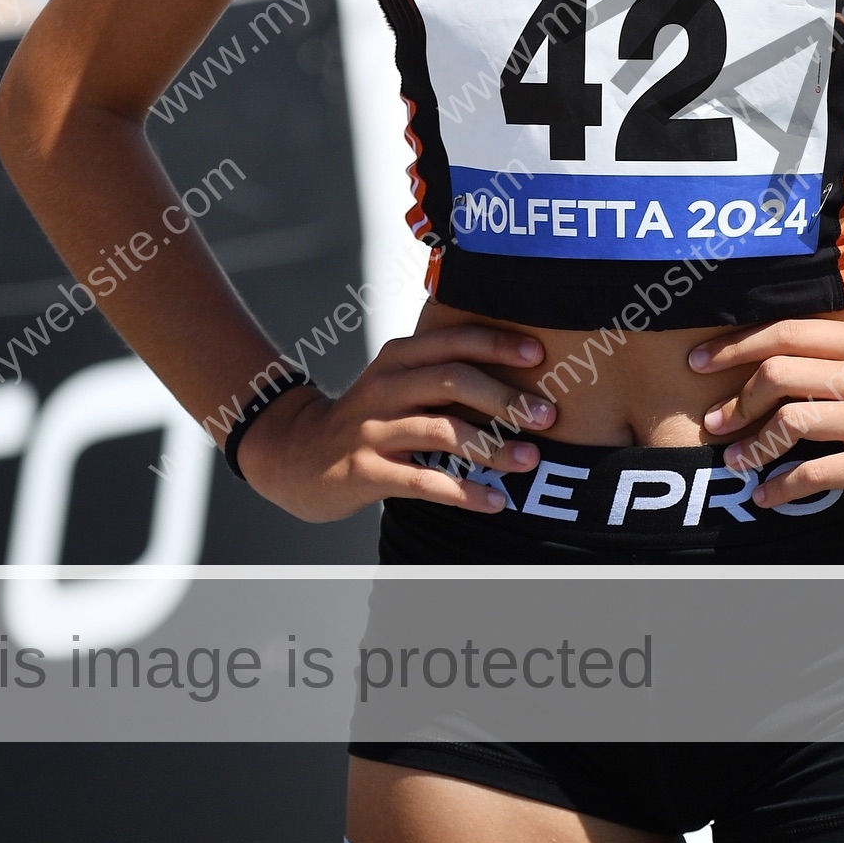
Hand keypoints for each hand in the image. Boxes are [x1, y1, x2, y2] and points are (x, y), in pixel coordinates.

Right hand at [234, 325, 556, 520]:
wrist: (296, 455)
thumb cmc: (365, 419)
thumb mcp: (396, 382)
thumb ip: (442, 372)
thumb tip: (520, 377)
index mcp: (398, 357)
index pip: (453, 340)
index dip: (497, 345)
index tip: (539, 356)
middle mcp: (385, 386)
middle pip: (452, 380)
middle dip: (505, 398)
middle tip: (547, 416)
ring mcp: (373, 429)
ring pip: (442, 430)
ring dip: (493, 446)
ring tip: (530, 460)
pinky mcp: (366, 471)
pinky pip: (424, 481)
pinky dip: (464, 492)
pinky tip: (494, 502)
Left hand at [689, 316, 843, 509]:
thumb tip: (841, 334)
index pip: (788, 331)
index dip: (737, 344)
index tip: (704, 360)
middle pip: (779, 371)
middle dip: (736, 398)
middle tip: (714, 420)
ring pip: (792, 421)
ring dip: (753, 445)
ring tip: (735, 462)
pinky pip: (819, 473)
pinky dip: (784, 487)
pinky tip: (768, 497)